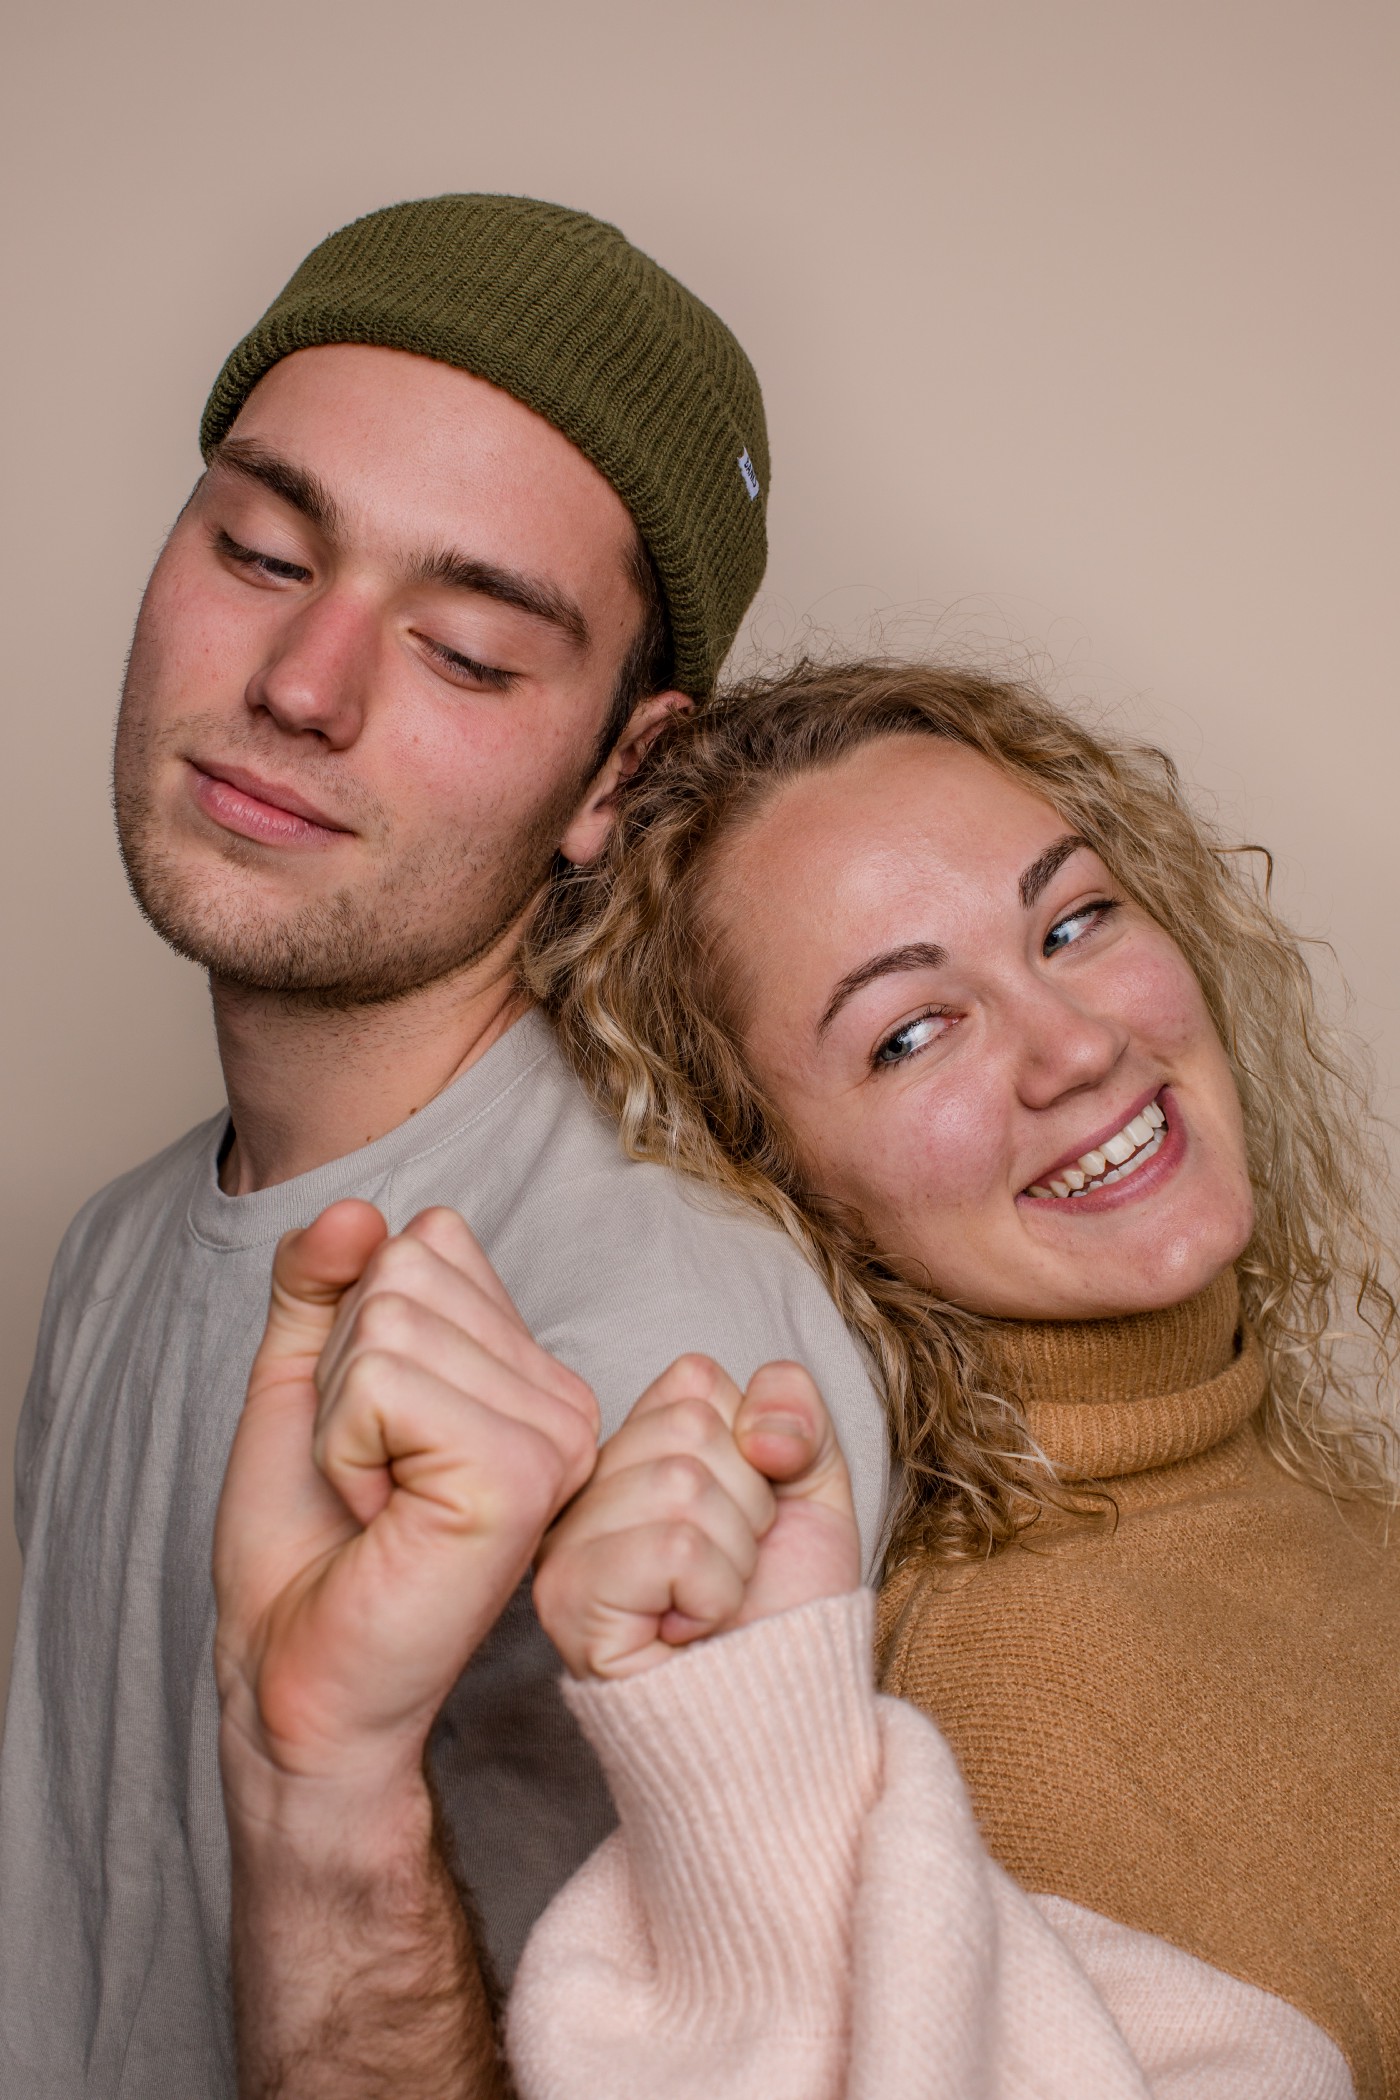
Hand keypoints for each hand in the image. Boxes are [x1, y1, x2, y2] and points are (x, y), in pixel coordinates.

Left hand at [214, 1200, 599, 1795]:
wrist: (291, 1677)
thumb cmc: (303, 1552)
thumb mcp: (299, 1384)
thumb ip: (321, 1284)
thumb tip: (355, 1209)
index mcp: (527, 1374)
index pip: (432, 1241)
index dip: (355, 1323)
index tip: (366, 1430)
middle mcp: (561, 1399)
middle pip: (408, 1271)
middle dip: (341, 1368)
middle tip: (363, 1471)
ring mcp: (553, 1436)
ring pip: (392, 1320)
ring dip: (338, 1415)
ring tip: (374, 1499)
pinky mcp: (521, 1475)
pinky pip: (384, 1382)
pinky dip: (343, 1446)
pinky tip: (380, 1519)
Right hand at [533, 1353, 859, 1679]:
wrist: (783, 1717)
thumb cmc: (785, 1610)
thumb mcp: (814, 1488)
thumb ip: (796, 1412)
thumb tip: (761, 1430)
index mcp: (632, 1452)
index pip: (694, 1379)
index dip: (753, 1449)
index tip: (747, 1515)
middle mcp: (585, 1490)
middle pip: (689, 1426)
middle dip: (747, 1506)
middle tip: (730, 1570)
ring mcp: (567, 1544)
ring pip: (681, 1484)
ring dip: (733, 1557)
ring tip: (711, 1605)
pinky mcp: (571, 1600)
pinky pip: (675, 1547)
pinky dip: (713, 1594)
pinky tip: (689, 1630)